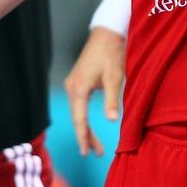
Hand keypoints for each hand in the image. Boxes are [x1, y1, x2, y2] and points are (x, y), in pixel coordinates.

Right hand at [64, 27, 125, 156]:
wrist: (107, 33)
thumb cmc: (112, 54)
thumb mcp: (114, 78)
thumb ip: (111, 100)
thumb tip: (111, 120)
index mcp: (79, 88)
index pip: (80, 120)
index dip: (84, 137)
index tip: (87, 153)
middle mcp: (71, 87)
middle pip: (77, 118)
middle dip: (86, 136)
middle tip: (96, 153)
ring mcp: (72, 83)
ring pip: (77, 112)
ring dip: (85, 128)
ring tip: (96, 144)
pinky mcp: (77, 80)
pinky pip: (78, 105)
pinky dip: (83, 117)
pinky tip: (89, 125)